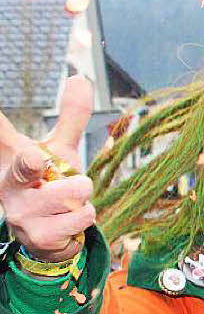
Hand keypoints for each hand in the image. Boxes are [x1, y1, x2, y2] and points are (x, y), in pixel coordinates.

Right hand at [0, 76, 94, 261]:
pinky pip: (82, 215)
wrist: (51, 236)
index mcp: (9, 159)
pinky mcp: (38, 236)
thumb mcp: (59, 150)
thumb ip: (70, 118)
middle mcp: (8, 184)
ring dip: (83, 194)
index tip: (22, 145)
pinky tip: (70, 219)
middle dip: (31, 162)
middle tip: (36, 160)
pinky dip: (86, 214)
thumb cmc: (51, 186)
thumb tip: (80, 78)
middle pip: (24, 164)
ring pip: (74, 191)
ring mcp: (20, 212)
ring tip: (71, 199)